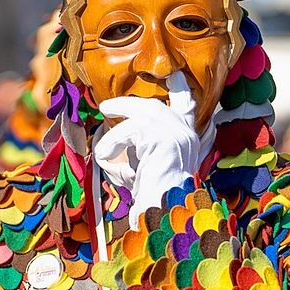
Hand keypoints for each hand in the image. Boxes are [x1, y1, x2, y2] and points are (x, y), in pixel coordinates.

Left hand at [94, 71, 202, 228]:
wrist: (166, 215)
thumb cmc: (155, 200)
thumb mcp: (149, 170)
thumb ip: (143, 152)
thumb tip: (118, 134)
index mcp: (189, 141)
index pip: (188, 107)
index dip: (180, 89)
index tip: (173, 75)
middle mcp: (187, 134)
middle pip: (155, 107)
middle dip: (128, 104)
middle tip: (106, 105)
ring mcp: (178, 134)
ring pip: (140, 115)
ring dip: (116, 127)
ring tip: (100, 145)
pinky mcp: (162, 138)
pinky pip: (129, 131)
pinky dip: (112, 143)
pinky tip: (104, 156)